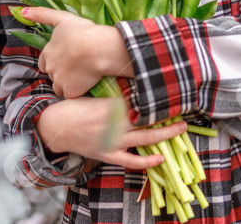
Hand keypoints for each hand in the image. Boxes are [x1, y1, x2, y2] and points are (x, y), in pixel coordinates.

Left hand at [22, 6, 132, 97]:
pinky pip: (70, 94)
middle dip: (60, 71)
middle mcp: (50, 68)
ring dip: (66, 82)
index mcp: (47, 53)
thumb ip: (42, 14)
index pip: (44, 61)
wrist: (98, 48)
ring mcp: (59, 81)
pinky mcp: (70, 92)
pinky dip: (76, 90)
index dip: (54, 59)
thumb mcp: (62, 18)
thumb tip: (22, 11)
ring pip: (59, 86)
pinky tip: (85, 82)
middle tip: (75, 64)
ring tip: (81, 74)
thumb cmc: (82, 31)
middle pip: (51, 74)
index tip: (66, 55)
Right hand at [36, 97, 187, 169]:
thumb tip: (134, 78)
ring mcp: (114, 140)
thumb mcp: (96, 92)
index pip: (142, 99)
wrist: (55, 125)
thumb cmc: (75, 105)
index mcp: (113, 104)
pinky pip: (130, 160)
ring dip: (165, 134)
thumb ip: (116, 91)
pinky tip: (160, 159)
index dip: (158, 95)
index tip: (173, 89)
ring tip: (181, 129)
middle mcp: (117, 122)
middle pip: (149, 118)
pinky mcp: (108, 154)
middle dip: (169, 115)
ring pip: (145, 138)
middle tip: (185, 110)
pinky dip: (146, 161)